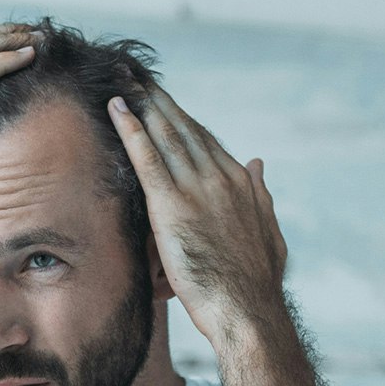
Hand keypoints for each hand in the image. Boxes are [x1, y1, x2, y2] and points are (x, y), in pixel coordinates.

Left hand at [107, 84, 287, 348]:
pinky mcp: (173, 206)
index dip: (182, 118)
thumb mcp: (268, 232)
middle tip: (136, 74)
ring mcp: (197, 189)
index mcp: (239, 184)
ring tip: (122, 79)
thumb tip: (257, 163)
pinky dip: (131, 130)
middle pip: (183, 129)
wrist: (248, 311)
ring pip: (165, 135)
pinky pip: (147, 159)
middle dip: (158, 100)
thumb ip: (260, 195)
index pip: (205, 141)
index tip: (163, 101)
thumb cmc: (256, 284)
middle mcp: (220, 177)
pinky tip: (116, 108)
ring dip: (142, 103)